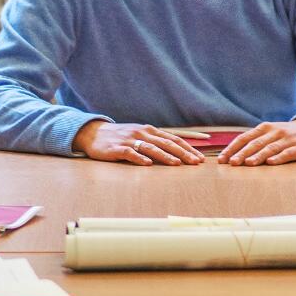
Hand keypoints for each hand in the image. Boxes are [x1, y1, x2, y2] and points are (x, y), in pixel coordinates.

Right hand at [73, 121, 204, 165]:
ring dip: (166, 156)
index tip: (200, 157)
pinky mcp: (117, 148)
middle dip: (183, 153)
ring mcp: (130, 140)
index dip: (188, 148)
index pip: (173, 139)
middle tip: (196, 162)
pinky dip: (140, 158)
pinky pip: (131, 153)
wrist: (94, 134)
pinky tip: (148, 164)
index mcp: (150, 130)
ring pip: (151, 148)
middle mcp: (142, 133)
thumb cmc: (120, 137)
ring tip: (177, 164)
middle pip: (166, 143)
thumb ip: (155, 141)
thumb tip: (177, 151)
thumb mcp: (140, 135)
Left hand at [218, 118, 295, 165]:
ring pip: (270, 148)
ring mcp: (288, 140)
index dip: (232, 148)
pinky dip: (279, 158)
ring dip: (258, 156)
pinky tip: (271, 163)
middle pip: (255, 143)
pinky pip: (288, 153)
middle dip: (242, 153)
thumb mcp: (270, 132)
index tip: (222, 159)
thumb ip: (254, 140)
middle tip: (232, 163)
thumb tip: (232, 153)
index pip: (244, 138)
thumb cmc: (285, 135)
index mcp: (264, 128)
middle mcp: (275, 132)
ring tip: (248, 164)